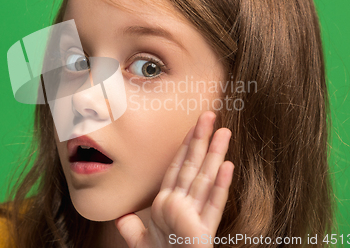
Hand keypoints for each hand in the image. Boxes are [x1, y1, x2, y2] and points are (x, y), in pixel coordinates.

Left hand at [115, 111, 232, 247]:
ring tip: (224, 131)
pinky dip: (220, 185)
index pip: (176, 167)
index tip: (192, 127)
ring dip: (215, 154)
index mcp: (167, 203)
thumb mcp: (138, 242)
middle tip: (209, 114)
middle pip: (193, 166)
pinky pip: (212, 204)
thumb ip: (132, 227)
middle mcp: (182, 205)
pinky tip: (228, 165)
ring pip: (205, 178)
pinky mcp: (203, 231)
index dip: (184, 147)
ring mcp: (194, 216)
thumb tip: (121, 216)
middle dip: (201, 140)